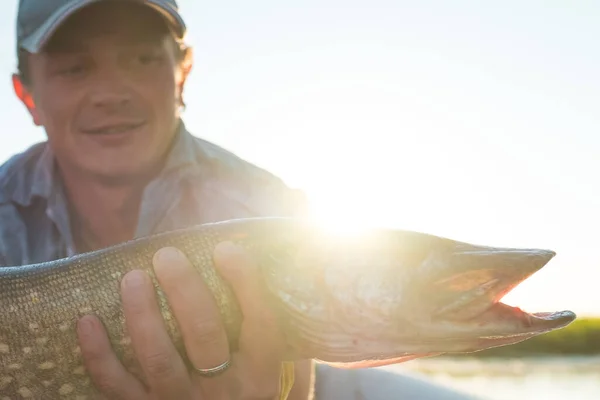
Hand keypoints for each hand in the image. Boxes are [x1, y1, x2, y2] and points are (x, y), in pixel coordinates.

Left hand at [76, 242, 291, 398]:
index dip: (245, 282)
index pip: (260, 321)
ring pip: (159, 359)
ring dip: (142, 315)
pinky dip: (98, 355)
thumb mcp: (267, 363)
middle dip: (184, 290)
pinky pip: (116, 385)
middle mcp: (224, 389)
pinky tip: (88, 321)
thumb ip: (262, 325)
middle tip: (167, 256)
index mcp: (259, 370)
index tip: (224, 249)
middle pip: (205, 334)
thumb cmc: (243, 385)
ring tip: (133, 278)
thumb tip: (250, 262)